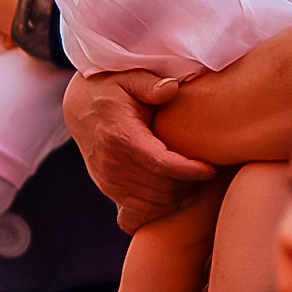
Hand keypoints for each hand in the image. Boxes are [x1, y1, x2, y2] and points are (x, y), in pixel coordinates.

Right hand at [66, 70, 211, 230]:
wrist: (81, 108)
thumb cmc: (113, 89)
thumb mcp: (128, 77)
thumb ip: (150, 84)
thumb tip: (170, 89)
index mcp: (119, 136)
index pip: (159, 163)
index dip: (188, 170)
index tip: (210, 169)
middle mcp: (111, 164)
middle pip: (161, 188)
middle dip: (190, 184)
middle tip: (209, 170)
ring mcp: (108, 181)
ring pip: (154, 204)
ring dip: (180, 197)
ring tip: (196, 179)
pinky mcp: (109, 191)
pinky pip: (140, 213)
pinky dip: (161, 209)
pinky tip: (175, 193)